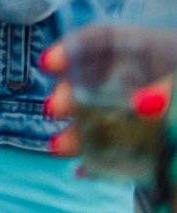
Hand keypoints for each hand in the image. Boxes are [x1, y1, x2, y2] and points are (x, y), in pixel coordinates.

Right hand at [40, 41, 172, 157]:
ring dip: (76, 131)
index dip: (72, 49)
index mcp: (157, 52)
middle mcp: (145, 79)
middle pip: (95, 80)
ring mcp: (144, 112)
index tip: (47, 65)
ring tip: (58, 147)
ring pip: (100, 117)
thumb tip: (141, 104)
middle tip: (53, 109)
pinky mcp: (149, 146)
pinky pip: (117, 150)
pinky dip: (100, 161)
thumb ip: (166, 93)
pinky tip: (82, 171)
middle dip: (68, 94)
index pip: (106, 40)